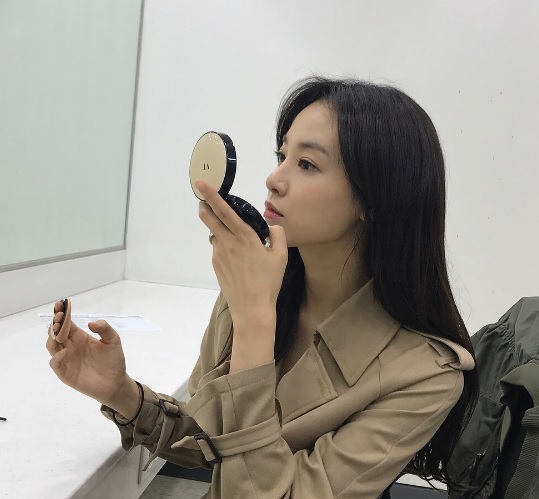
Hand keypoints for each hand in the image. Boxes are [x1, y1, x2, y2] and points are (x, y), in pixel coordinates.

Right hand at [46, 300, 138, 415]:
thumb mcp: (113, 341)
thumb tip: (91, 323)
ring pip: (52, 346)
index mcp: (80, 337)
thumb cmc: (114, 361)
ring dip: (52, 338)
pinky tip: (64, 351)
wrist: (115, 382)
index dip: (63, 314)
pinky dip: (56, 357)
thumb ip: (105, 329)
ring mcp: (66, 359)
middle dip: (55, 324)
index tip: (61, 305)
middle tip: (59, 316)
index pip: (67, 324)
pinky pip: (55, 363)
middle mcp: (70, 346)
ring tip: (58, 331)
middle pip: (56, 333)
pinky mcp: (65, 373)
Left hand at [196, 180, 287, 329]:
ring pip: (215, 234)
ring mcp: (218, 254)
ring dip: (220, 230)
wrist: (252, 308)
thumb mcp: (281, 256)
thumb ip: (278, 234)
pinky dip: (225, 247)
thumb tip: (270, 226)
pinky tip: (238, 260)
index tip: (201, 183)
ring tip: (237, 244)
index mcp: (245, 237)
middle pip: (209, 218)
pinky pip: (218, 248)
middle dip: (204, 205)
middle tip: (204, 199)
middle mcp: (228, 243)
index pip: (225, 211)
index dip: (212, 195)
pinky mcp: (215, 264)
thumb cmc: (268, 281)